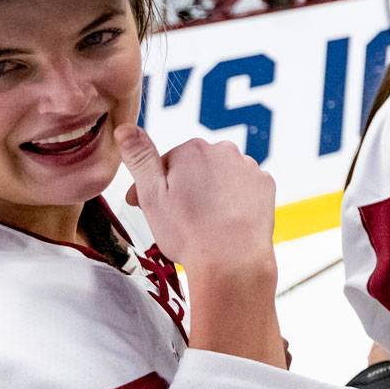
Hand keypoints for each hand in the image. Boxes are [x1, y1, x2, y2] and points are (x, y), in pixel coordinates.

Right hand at [116, 125, 275, 275]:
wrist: (232, 260)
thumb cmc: (189, 233)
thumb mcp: (152, 195)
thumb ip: (140, 158)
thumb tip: (124, 128)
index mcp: (193, 150)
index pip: (165, 162)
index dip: (152, 186)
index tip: (142, 206)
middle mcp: (225, 150)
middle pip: (194, 167)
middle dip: (182, 187)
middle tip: (175, 217)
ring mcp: (248, 167)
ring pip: (219, 176)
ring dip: (209, 191)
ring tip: (201, 221)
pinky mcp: (264, 184)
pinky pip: (242, 187)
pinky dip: (233, 199)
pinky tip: (224, 218)